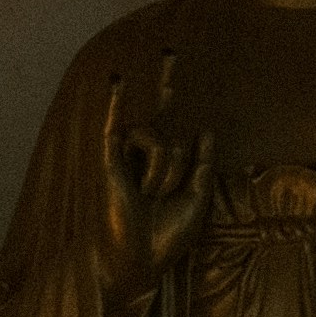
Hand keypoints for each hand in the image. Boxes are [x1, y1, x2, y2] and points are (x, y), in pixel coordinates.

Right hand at [93, 63, 211, 288]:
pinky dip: (116, 104)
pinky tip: (118, 80)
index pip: (174, 120)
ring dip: (164, 173)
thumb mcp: (197, 201)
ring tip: (149, 197)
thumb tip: (205, 129)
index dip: (169, 84)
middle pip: (176, 137)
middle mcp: (147, 155)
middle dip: (173, 146)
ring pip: (161, 141)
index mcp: (167, 164)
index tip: (170, 55)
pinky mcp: (110, 162)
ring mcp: (128, 157)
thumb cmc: (165, 238)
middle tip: (164, 129)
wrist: (137, 261)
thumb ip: (202, 165)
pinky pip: (116, 128)